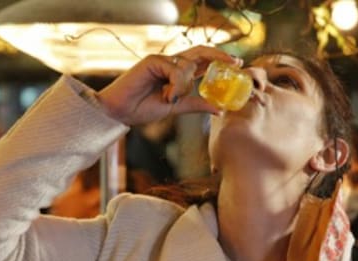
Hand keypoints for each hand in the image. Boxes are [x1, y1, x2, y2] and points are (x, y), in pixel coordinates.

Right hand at [97, 46, 240, 125]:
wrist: (121, 112)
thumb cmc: (143, 109)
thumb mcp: (176, 107)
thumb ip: (196, 104)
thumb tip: (220, 109)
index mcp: (178, 74)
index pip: (202, 62)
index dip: (219, 60)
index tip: (237, 65)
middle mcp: (171, 64)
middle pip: (200, 52)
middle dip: (218, 55)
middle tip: (235, 62)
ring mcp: (162, 60)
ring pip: (187, 66)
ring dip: (183, 85)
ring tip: (169, 98)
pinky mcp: (153, 60)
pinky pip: (175, 69)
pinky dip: (175, 83)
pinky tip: (164, 94)